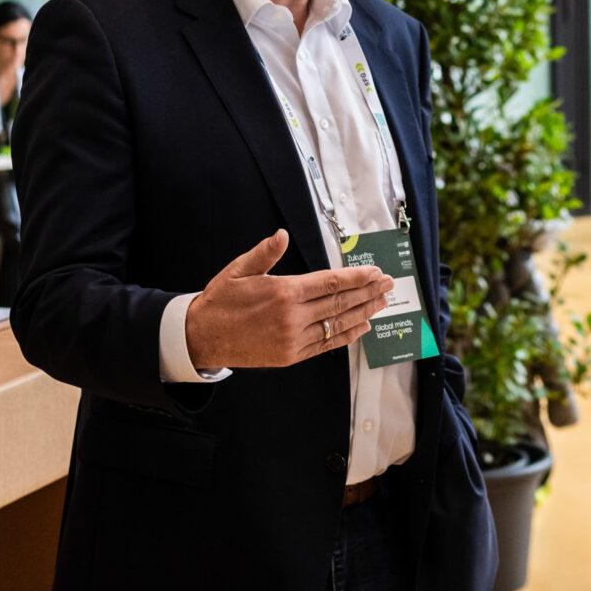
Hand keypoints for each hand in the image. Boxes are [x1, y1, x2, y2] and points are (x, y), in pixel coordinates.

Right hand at [184, 230, 390, 371]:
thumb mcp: (238, 270)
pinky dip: (346, 335)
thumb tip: (282, 235)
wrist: (201, 338)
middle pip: (340, 302)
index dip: (356, 277)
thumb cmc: (221, 301)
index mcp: (283, 292)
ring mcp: (293, 339)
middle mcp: (292, 317)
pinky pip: (325, 344)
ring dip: (364, 312)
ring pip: (337, 323)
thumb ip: (265, 253)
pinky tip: (362, 327)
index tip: (375, 272)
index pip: (330, 283)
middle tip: (389, 284)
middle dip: (368, 292)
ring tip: (382, 303)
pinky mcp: (291, 356)